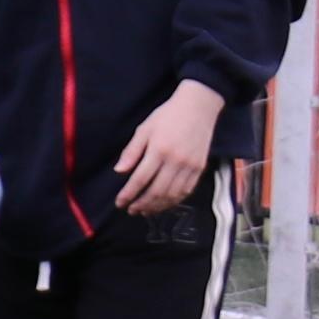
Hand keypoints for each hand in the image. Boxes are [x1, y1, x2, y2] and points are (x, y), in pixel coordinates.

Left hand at [113, 80, 227, 213]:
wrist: (198, 107)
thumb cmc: (167, 116)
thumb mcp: (144, 129)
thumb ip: (131, 151)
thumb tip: (119, 171)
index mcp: (159, 150)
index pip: (140, 179)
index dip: (129, 194)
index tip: (119, 203)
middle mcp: (176, 161)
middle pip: (157, 191)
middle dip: (142, 204)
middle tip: (131, 210)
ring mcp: (190, 166)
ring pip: (172, 194)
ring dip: (157, 206)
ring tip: (145, 211)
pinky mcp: (200, 168)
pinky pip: (186, 190)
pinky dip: (174, 201)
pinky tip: (163, 204)